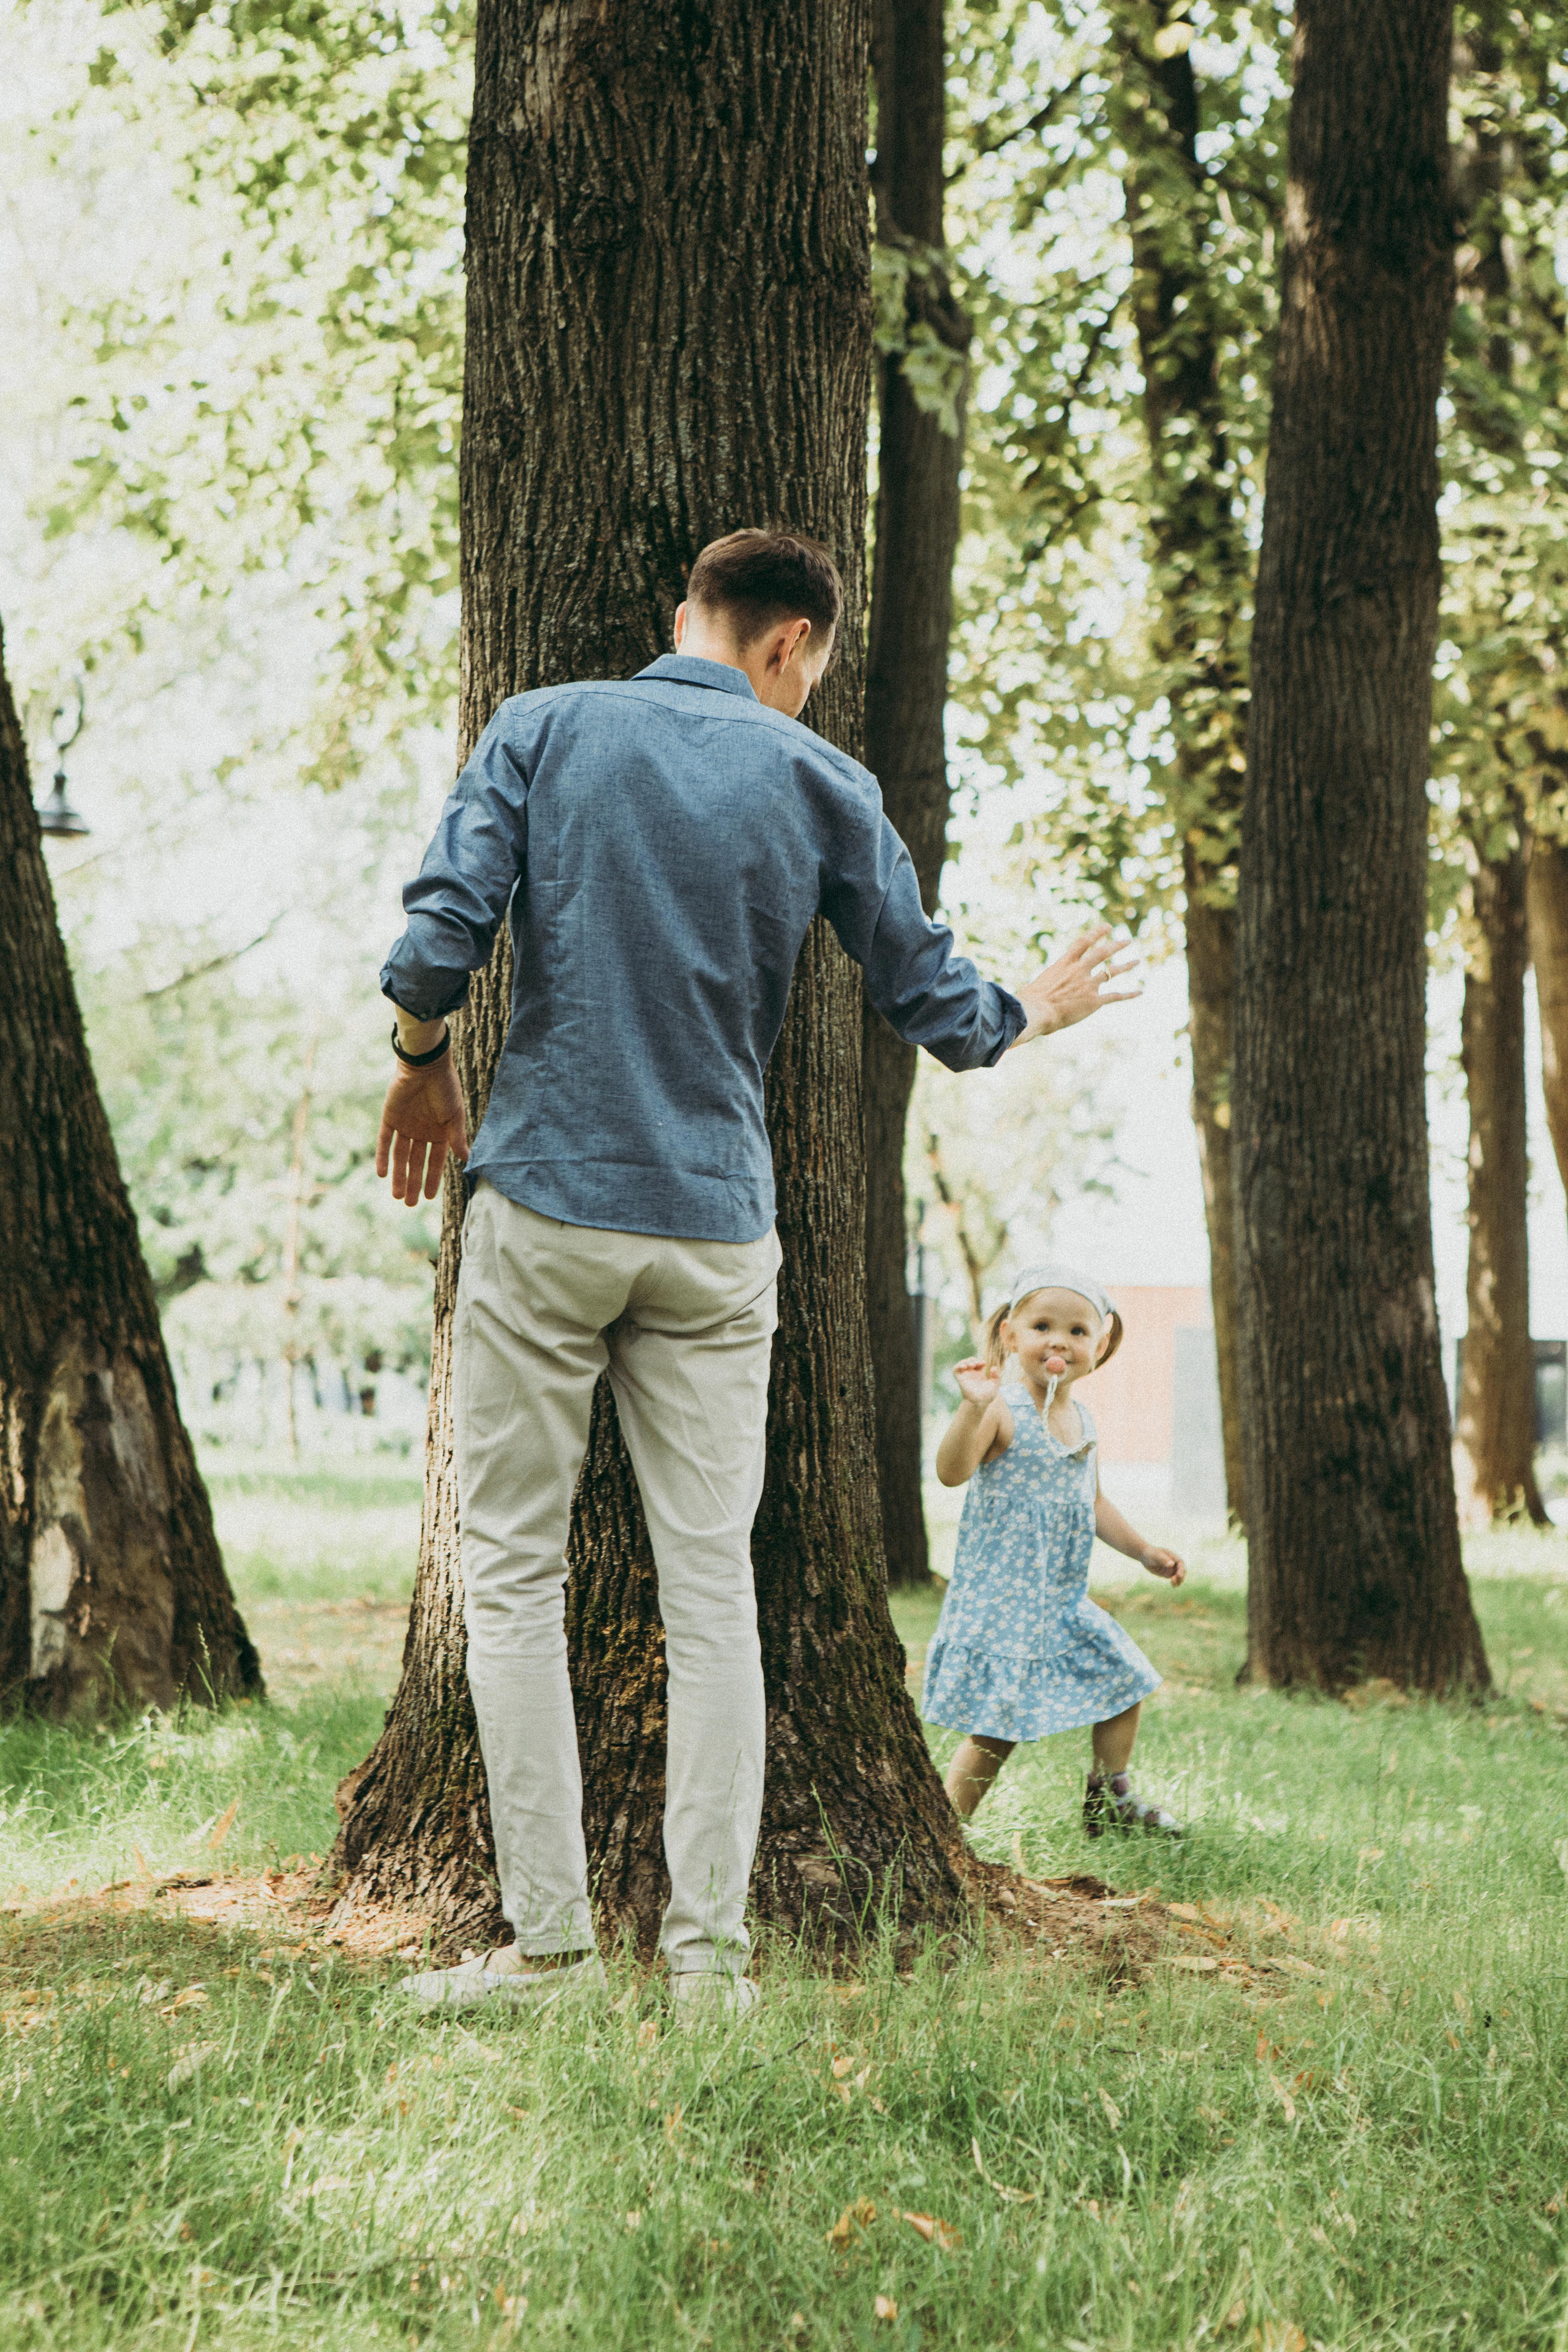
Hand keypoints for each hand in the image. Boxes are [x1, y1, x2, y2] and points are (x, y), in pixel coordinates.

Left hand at [376, 1051, 469, 1205]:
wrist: (425, 1064)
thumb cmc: (445, 1087)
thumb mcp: (455, 1115)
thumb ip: (457, 1138)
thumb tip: (467, 1161)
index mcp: (439, 1132)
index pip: (435, 1161)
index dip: (432, 1179)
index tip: (429, 1197)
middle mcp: (421, 1132)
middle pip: (416, 1163)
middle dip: (413, 1183)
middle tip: (409, 1204)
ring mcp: (404, 1126)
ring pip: (400, 1156)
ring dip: (398, 1175)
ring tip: (397, 1195)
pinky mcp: (389, 1118)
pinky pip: (384, 1141)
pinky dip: (382, 1157)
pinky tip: (382, 1174)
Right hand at [953, 1358, 1001, 1409]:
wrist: (980, 1402)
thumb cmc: (987, 1395)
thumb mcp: (995, 1384)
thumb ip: (996, 1376)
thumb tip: (994, 1367)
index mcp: (978, 1375)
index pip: (977, 1364)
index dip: (979, 1361)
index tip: (984, 1363)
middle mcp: (971, 1375)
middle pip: (969, 1362)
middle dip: (972, 1360)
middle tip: (976, 1364)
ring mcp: (965, 1376)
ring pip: (962, 1364)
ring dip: (965, 1361)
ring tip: (971, 1365)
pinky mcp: (960, 1379)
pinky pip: (955, 1370)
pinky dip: (958, 1366)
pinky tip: (964, 1366)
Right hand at [1009, 925, 1139, 1047]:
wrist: (1036, 1012)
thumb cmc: (1030, 1001)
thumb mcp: (1039, 984)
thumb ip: (1048, 983)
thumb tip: (1038, 991)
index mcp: (1065, 963)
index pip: (1084, 942)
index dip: (1096, 933)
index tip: (1107, 926)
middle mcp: (1079, 971)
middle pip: (1102, 953)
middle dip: (1116, 945)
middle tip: (1127, 940)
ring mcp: (1088, 985)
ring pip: (1112, 971)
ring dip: (1126, 965)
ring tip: (1137, 961)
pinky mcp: (1094, 1001)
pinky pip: (1115, 996)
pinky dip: (1129, 994)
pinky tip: (1140, 992)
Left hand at [1142, 1546, 1185, 1586]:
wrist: (1145, 1556)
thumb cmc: (1151, 1553)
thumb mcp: (1156, 1556)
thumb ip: (1163, 1559)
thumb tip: (1172, 1564)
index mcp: (1173, 1556)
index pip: (1180, 1563)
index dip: (1181, 1569)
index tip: (1179, 1575)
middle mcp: (1174, 1563)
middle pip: (1182, 1570)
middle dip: (1181, 1576)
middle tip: (1175, 1580)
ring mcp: (1171, 1569)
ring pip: (1179, 1576)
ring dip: (1179, 1580)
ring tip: (1174, 1584)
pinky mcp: (1167, 1574)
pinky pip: (1174, 1579)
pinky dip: (1175, 1583)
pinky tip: (1174, 1585)